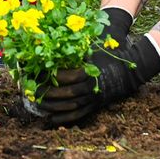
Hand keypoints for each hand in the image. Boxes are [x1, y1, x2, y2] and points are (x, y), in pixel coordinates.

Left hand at [38, 8, 159, 124]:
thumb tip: (55, 38)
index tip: (39, 73)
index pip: (69, 75)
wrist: (126, 72)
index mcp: (91, 71)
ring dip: (53, 107)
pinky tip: (51, 119)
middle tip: (33, 90)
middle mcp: (91, 87)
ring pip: (71, 106)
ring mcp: (93, 99)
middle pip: (68, 93)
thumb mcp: (93, 47)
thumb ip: (76, 45)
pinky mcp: (93, 106)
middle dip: (49, 93)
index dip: (53, 75)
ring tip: (38, 104)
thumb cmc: (106, 56)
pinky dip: (64, 119)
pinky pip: (78, 115)